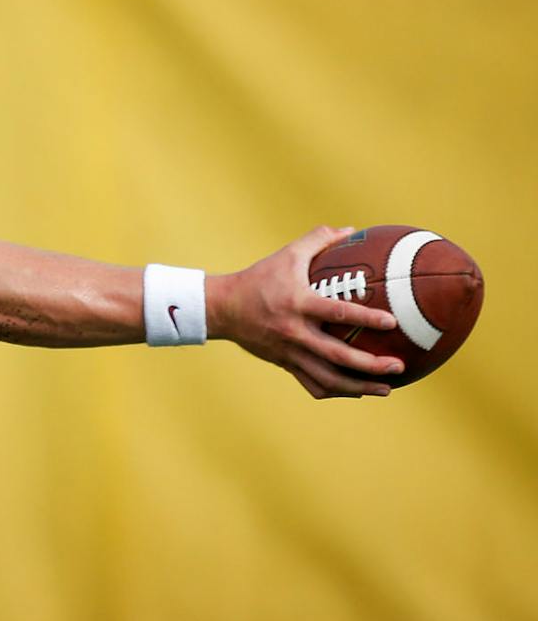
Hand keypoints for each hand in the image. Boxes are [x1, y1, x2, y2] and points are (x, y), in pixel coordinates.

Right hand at [208, 226, 404, 398]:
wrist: (222, 309)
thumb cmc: (258, 278)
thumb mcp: (287, 254)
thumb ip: (318, 239)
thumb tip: (351, 230)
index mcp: (298, 305)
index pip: (336, 314)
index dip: (365, 319)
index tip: (392, 322)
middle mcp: (295, 333)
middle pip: (337, 356)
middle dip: (370, 364)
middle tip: (398, 365)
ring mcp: (290, 353)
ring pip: (328, 378)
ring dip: (359, 387)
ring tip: (387, 388)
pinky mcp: (285, 364)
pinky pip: (313, 384)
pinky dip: (336, 390)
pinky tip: (356, 390)